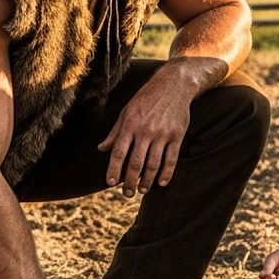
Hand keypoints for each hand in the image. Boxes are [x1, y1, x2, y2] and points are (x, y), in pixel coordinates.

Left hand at [98, 67, 192, 195]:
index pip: (118, 152)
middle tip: (127, 193)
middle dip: (130, 181)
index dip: (113, 169)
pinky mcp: (177, 136)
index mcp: (130, 125)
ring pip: (153, 164)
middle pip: (136, 163)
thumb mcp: (127, 111)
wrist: (173, 85)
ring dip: (147, 181)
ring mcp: (162, 134)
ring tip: (142, 190)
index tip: (110, 183)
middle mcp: (146, 131)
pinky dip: (166, 173)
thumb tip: (101, 148)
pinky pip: (171, 159)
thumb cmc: (146, 98)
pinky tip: (161, 183)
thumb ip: (115, 132)